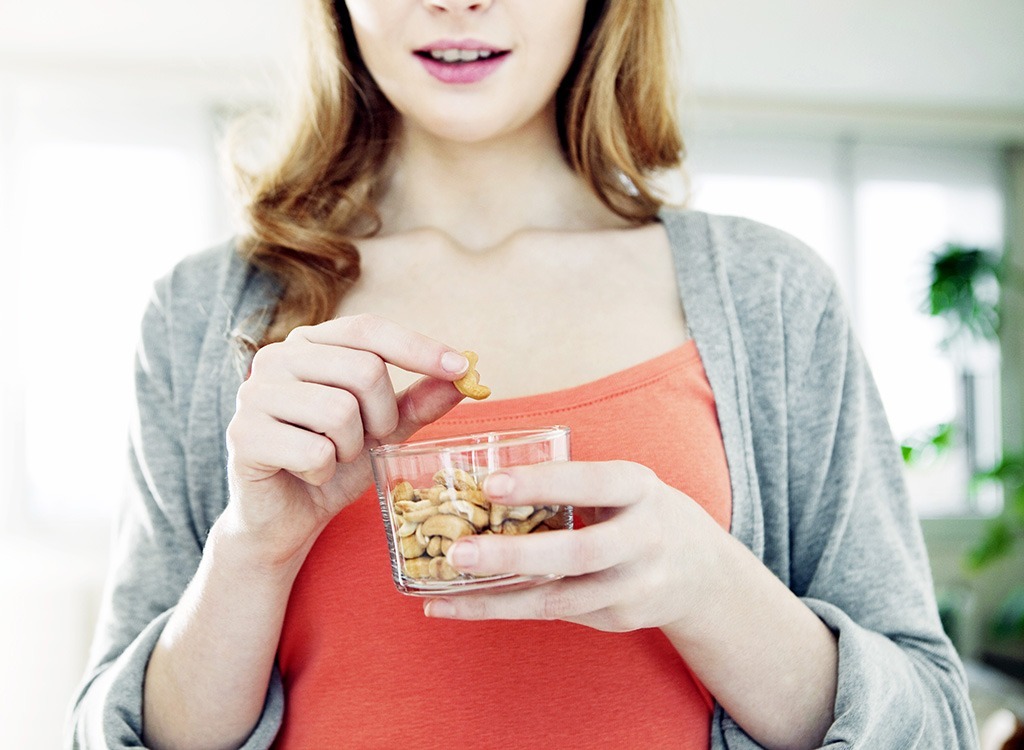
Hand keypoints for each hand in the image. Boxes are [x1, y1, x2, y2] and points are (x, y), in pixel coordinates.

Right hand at [223, 314, 468, 566]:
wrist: (286, 518)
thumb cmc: (333, 463)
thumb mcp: (384, 429)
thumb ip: (419, 400)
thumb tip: (464, 375)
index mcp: (310, 344)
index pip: (369, 329)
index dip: (418, 348)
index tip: (461, 368)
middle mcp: (276, 357)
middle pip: (363, 370)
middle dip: (383, 416)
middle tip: (371, 439)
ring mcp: (253, 393)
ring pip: (340, 411)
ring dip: (352, 447)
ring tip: (335, 456)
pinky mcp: (243, 435)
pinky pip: (314, 451)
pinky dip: (325, 472)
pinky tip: (309, 474)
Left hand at [423, 460, 722, 632]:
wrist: (704, 573)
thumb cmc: (640, 512)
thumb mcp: (624, 485)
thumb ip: (573, 484)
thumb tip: (485, 479)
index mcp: (640, 489)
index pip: (590, 482)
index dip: (542, 483)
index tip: (490, 483)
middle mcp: (644, 539)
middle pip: (579, 552)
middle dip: (515, 555)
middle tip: (458, 552)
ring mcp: (636, 586)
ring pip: (561, 599)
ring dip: (498, 598)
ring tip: (443, 592)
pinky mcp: (620, 618)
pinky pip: (555, 614)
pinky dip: (505, 611)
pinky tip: (460, 606)